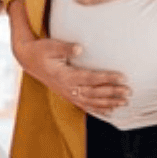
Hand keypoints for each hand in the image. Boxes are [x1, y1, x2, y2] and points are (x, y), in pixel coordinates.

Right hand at [12, 35, 129, 116]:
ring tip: (124, 102)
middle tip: (129, 92)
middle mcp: (67, 88)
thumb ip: (66, 47)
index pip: (91, 78)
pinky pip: (84, 105)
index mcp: (65, 76)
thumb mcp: (51, 46)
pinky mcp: (67, 95)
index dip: (107, 79)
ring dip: (108, 103)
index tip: (122, 77)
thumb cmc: (41, 50)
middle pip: (94, 93)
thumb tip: (80, 48)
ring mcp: (67, 93)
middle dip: (112, 93)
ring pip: (91, 102)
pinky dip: (98, 109)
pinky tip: (109, 111)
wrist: (28, 59)